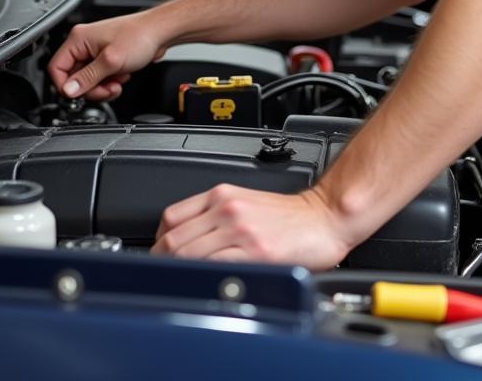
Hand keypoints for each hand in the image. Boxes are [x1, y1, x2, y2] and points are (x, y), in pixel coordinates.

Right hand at [47, 12, 164, 100]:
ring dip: (102, 86)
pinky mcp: (105, 58)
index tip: (79, 95)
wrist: (160, 32)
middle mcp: (83, 44)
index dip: (66, 86)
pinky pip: (99, 77)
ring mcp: (94, 51)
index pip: (56, 68)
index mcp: (78, 39)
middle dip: (91, 88)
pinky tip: (121, 75)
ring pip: (87, 80)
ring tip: (117, 80)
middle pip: (72, 78)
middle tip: (106, 88)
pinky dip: (109, 81)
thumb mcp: (110, 61)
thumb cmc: (139, 36)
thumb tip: (68, 91)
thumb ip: (87, 78)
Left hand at [151, 184, 353, 269]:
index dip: (157, 242)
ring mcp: (240, 228)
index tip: (158, 258)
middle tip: (163, 278)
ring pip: (189, 253)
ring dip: (178, 273)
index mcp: (220, 195)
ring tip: (180, 285)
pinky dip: (204, 277)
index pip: (171, 217)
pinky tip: (205, 284)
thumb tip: (182, 245)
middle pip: (174, 238)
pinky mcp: (256, 250)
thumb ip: (214, 218)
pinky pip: (216, 265)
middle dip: (161, 263)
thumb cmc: (289, 217)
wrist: (324, 217)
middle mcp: (226, 207)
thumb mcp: (243, 204)